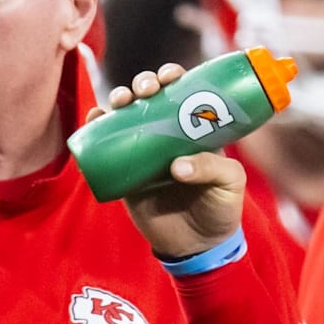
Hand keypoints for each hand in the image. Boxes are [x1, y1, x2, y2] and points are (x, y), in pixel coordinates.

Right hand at [99, 65, 248, 258]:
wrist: (197, 246)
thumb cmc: (221, 209)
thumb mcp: (229, 185)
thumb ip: (210, 170)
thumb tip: (175, 165)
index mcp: (195, 129)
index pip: (182, 92)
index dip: (173, 77)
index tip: (170, 77)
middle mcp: (167, 134)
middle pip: (150, 96)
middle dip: (144, 83)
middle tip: (146, 90)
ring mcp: (143, 151)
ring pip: (125, 114)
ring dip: (119, 99)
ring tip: (120, 103)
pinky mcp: (124, 172)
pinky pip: (106, 146)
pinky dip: (96, 127)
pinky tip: (95, 118)